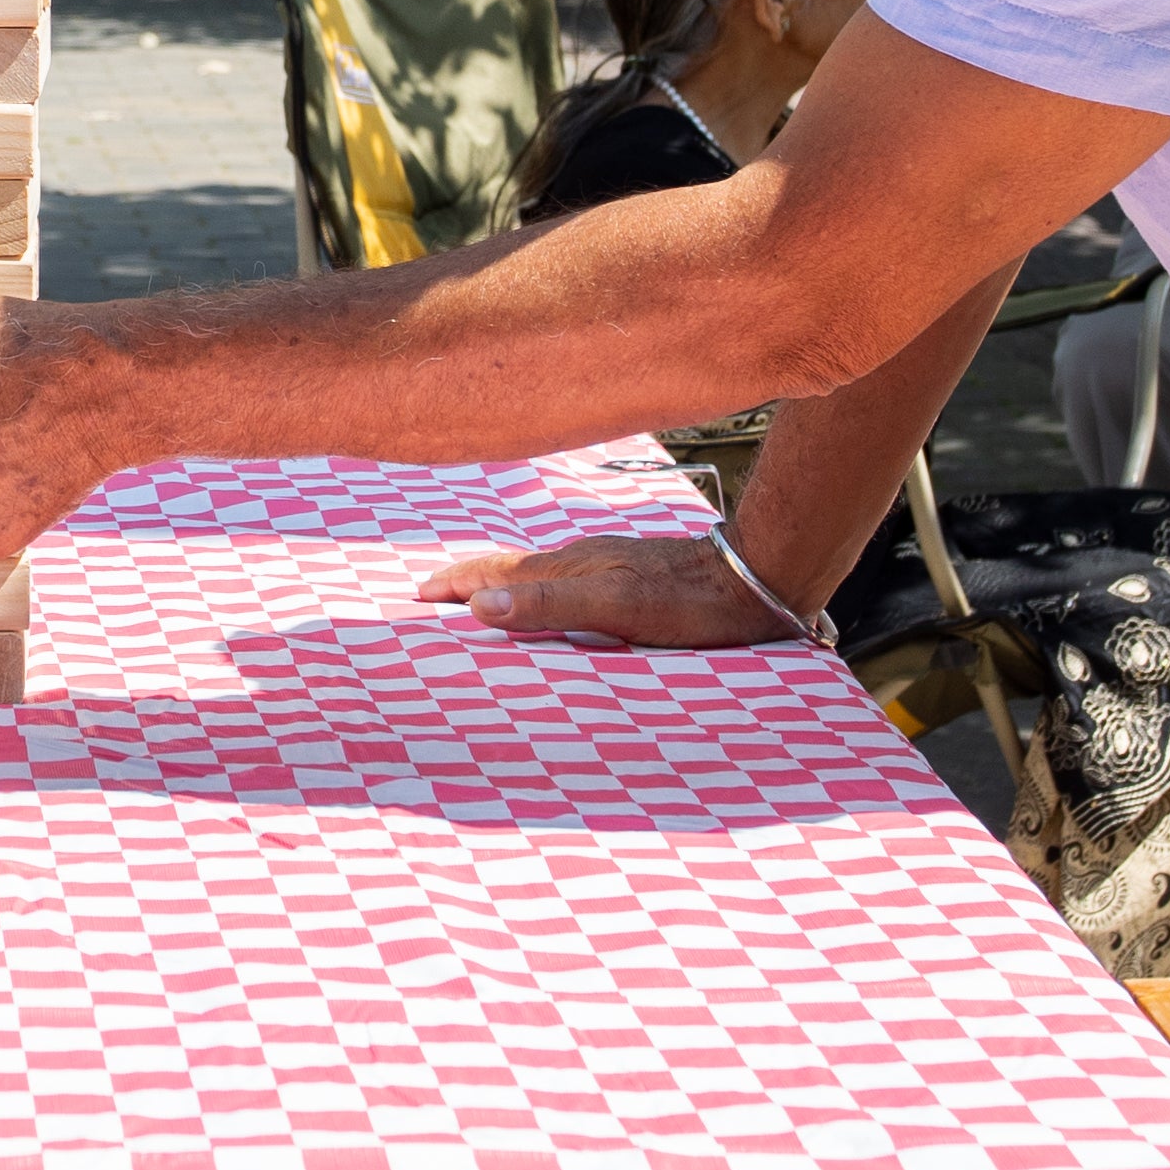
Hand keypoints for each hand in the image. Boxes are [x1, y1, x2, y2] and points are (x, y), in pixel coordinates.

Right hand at [415, 534, 810, 648]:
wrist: (753, 579)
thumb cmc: (690, 601)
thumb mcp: (618, 607)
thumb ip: (552, 605)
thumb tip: (480, 607)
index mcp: (568, 567)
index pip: (493, 573)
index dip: (454, 584)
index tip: (416, 598)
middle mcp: (581, 561)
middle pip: (509, 571)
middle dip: (467, 583)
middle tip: (433, 599)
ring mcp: (605, 566)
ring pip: (537, 577)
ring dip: (500, 589)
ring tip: (477, 604)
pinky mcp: (628, 578)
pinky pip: (565, 584)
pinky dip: (537, 596)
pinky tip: (550, 608)